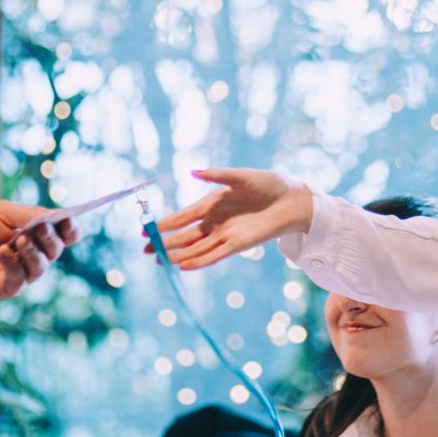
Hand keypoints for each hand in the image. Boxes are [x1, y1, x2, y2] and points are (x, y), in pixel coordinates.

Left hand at [0, 201, 78, 299]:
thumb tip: (55, 218)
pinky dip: (13, 263)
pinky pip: (20, 279)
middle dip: (51, 238)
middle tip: (39, 228)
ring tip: (20, 240)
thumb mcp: (3, 213)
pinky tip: (2, 252)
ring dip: (33, 252)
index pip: (65, 235)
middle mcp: (34, 254)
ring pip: (41, 267)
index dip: (71, 228)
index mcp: (38, 234)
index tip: (67, 220)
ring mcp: (22, 272)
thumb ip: (29, 215)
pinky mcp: (7, 287)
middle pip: (56, 250)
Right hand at [152, 168, 313, 269]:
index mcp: (212, 204)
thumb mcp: (241, 176)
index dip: (165, 224)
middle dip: (165, 243)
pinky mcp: (237, 245)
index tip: (147, 230)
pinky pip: (214, 255)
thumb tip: (194, 171)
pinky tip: (183, 265)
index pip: (183, 216)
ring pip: (196, 249)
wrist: (292, 200)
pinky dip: (199, 261)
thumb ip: (218, 175)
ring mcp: (225, 235)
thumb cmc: (268, 185)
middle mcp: (215, 222)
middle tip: (146, 251)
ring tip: (160, 261)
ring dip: (178, 255)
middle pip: (185, 236)